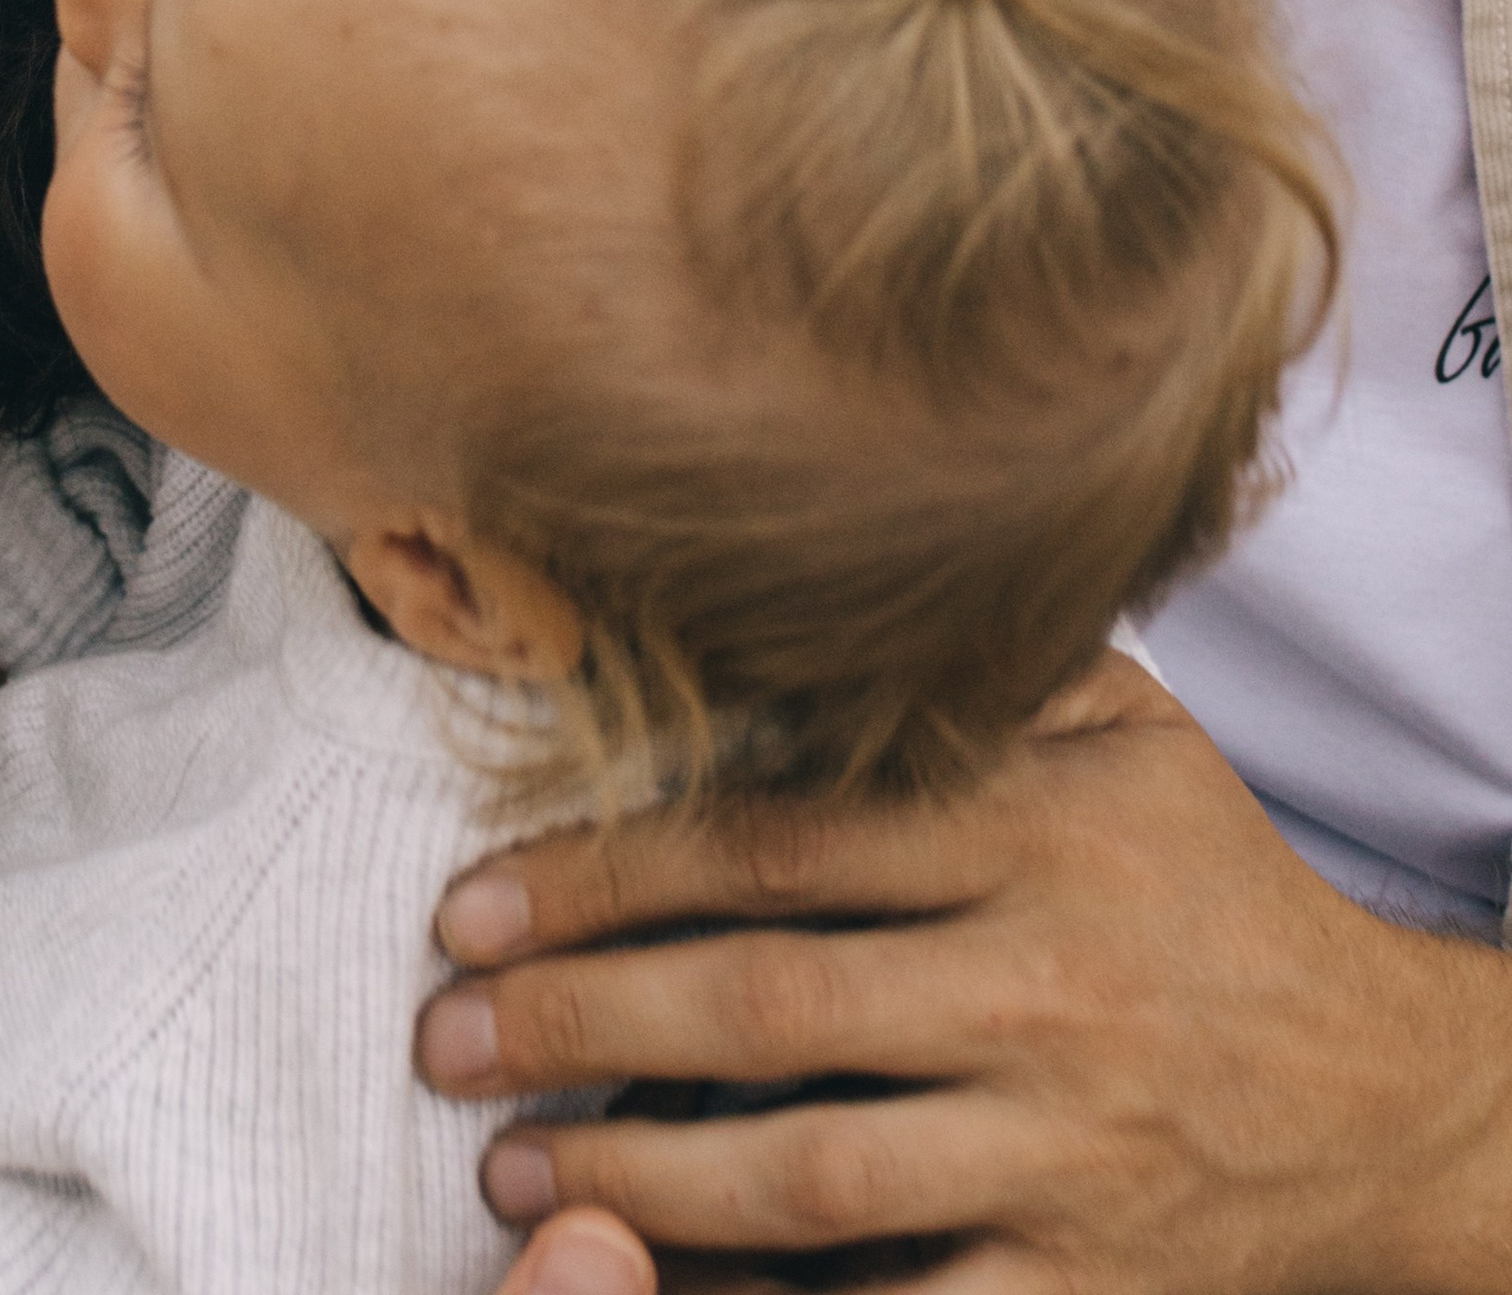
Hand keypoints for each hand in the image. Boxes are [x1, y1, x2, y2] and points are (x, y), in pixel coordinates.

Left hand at [417, 657, 1511, 1291]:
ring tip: (512, 1168)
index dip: (608, 871)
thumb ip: (982, 676)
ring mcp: (1068, 1148)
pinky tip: (663, 1293)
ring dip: (640, 1173)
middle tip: (443, 1034)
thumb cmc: (1216, 896)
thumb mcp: (1134, 738)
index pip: (777, 844)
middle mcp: (1044, 985)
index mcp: (1033, 834)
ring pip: (816, 1171)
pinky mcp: (1090, 1284)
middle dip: (579, 1018)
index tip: (477, 902)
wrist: (1390, 1100)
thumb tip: (804, 607)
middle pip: (767, 1001)